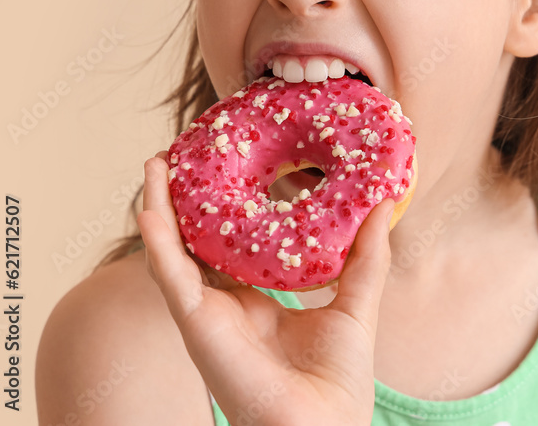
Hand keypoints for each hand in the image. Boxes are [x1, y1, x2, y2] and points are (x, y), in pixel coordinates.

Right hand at [137, 151, 393, 425]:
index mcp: (256, 303)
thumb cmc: (339, 381)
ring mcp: (207, 315)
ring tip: (155, 164)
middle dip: (183, 202)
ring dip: (159, 209)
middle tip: (182, 155)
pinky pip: (171, 278)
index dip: (225, 211)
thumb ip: (368, 257)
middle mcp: (225, 306)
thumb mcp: (357, 305)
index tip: (231, 168)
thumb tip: (384, 205)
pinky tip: (153, 208)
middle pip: (194, 244)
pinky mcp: (197, 325)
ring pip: (172, 253)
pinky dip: (159, 242)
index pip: (232, 248)